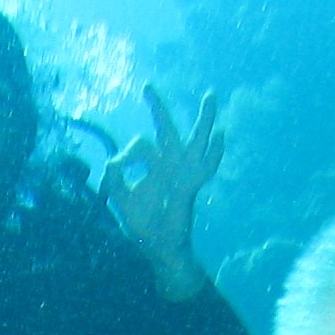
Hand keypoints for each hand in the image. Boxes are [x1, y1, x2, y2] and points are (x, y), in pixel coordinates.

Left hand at [98, 83, 224, 292]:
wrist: (160, 247)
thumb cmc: (143, 224)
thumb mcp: (121, 200)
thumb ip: (114, 180)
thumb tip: (112, 162)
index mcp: (151, 165)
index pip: (140, 145)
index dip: (127, 155)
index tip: (118, 168)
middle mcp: (169, 164)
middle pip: (165, 130)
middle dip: (157, 108)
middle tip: (147, 87)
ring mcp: (183, 173)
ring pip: (195, 141)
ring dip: (203, 119)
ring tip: (209, 96)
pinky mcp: (191, 186)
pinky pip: (206, 167)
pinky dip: (216, 152)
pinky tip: (222, 135)